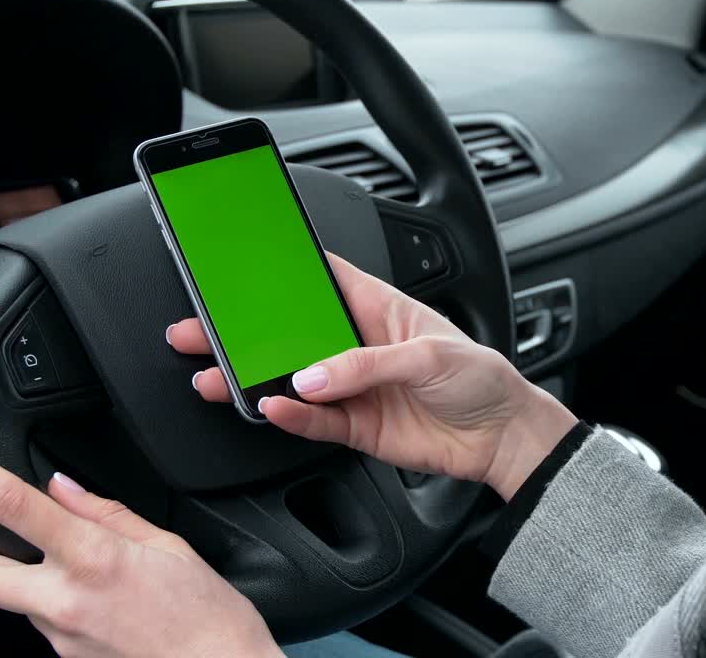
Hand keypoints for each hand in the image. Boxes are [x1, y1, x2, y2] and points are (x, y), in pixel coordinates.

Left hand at [0, 428, 283, 657]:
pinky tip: (109, 607)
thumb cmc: (209, 617)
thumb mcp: (168, 546)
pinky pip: (47, 624)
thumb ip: (108, 513)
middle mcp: (64, 602)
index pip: (10, 504)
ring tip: (97, 580)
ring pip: (15, 600)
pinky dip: (65, 607)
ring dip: (36, 581)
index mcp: (93, 558)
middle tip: (11, 539)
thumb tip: (63, 488)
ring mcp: (60, 639)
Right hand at [169, 253, 576, 500]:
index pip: (322, 279)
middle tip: (201, 331)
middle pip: (290, 334)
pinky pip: (313, 420)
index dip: (284, 272)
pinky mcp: (357, 427)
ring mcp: (354, 388)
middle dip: (245, 333)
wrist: (503, 437)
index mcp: (378, 308)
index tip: (240, 269)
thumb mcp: (429, 356)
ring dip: (254, 378)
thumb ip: (366, 364)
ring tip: (216, 377)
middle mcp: (359, 346)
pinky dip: (289, 416)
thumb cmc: (481, 378)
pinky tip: (268, 407)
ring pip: (291, 379)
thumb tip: (314, 376)